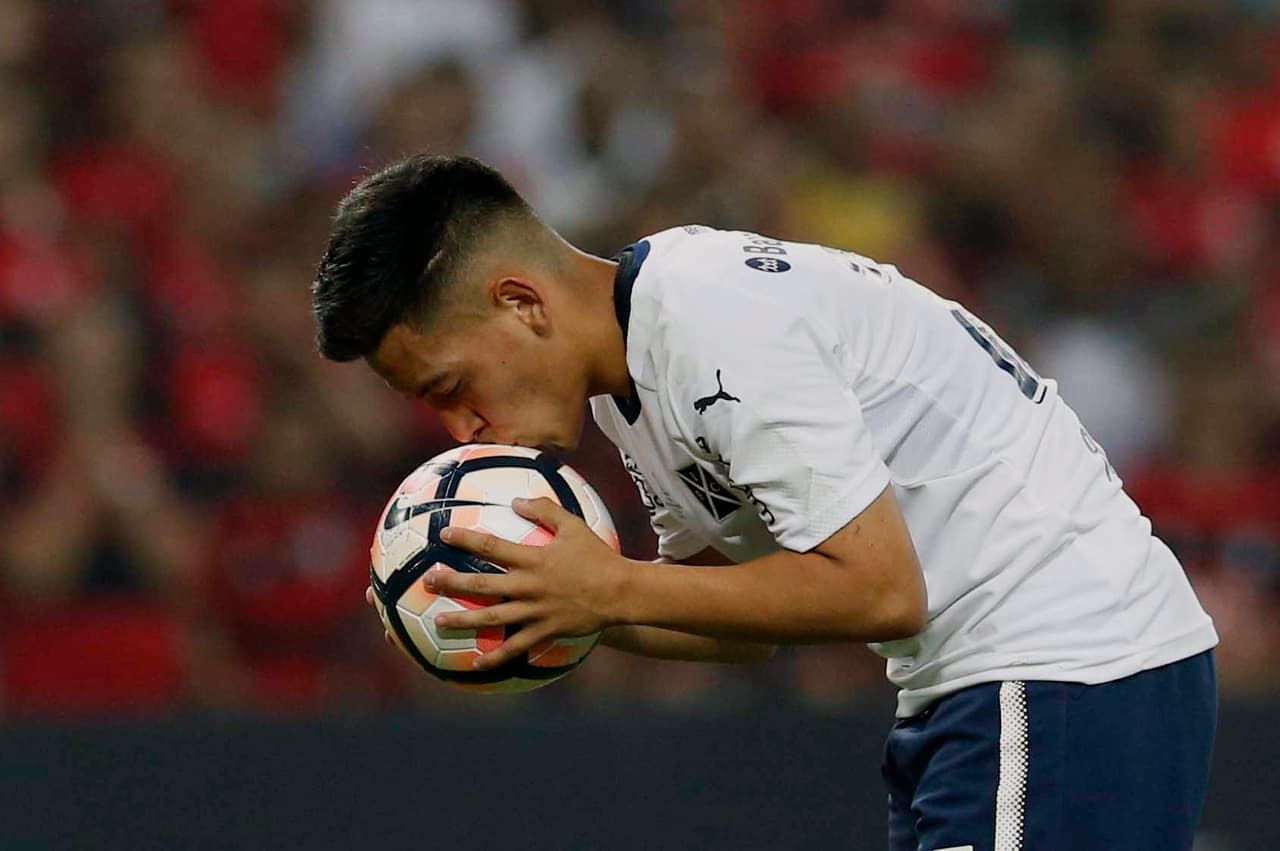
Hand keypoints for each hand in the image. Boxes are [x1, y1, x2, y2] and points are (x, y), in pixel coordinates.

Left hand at [425, 497, 629, 669]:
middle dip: (452, 583)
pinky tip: (476, 663)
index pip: (492, 547)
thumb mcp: (573, 525)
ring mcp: (535, 611)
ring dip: (463, 621)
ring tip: (439, 623)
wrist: (620, 592)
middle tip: (428, 582)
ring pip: (492, 618)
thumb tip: (517, 500)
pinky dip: (496, 657)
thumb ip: (545, 510)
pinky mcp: (544, 630)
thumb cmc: (598, 556)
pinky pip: (515, 646)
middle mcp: (528, 586)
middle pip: (482, 585)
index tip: (444, 535)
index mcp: (533, 559)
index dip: (466, 539)